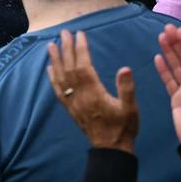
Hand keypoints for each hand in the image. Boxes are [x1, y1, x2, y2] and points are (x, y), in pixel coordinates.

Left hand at [46, 29, 139, 152]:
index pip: (84, 66)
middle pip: (70, 68)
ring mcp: (73, 102)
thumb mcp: (131, 109)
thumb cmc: (123, 127)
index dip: (81, 49)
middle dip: (66, 49)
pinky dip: (52, 78)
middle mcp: (79, 95)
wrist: (111, 149)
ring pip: (61, 77)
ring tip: (51, 45)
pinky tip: (49, 68)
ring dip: (55, 60)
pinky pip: (57, 90)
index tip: (79, 34)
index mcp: (94, 93)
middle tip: (64, 32)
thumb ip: (127, 89)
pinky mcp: (70, 108)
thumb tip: (125, 68)